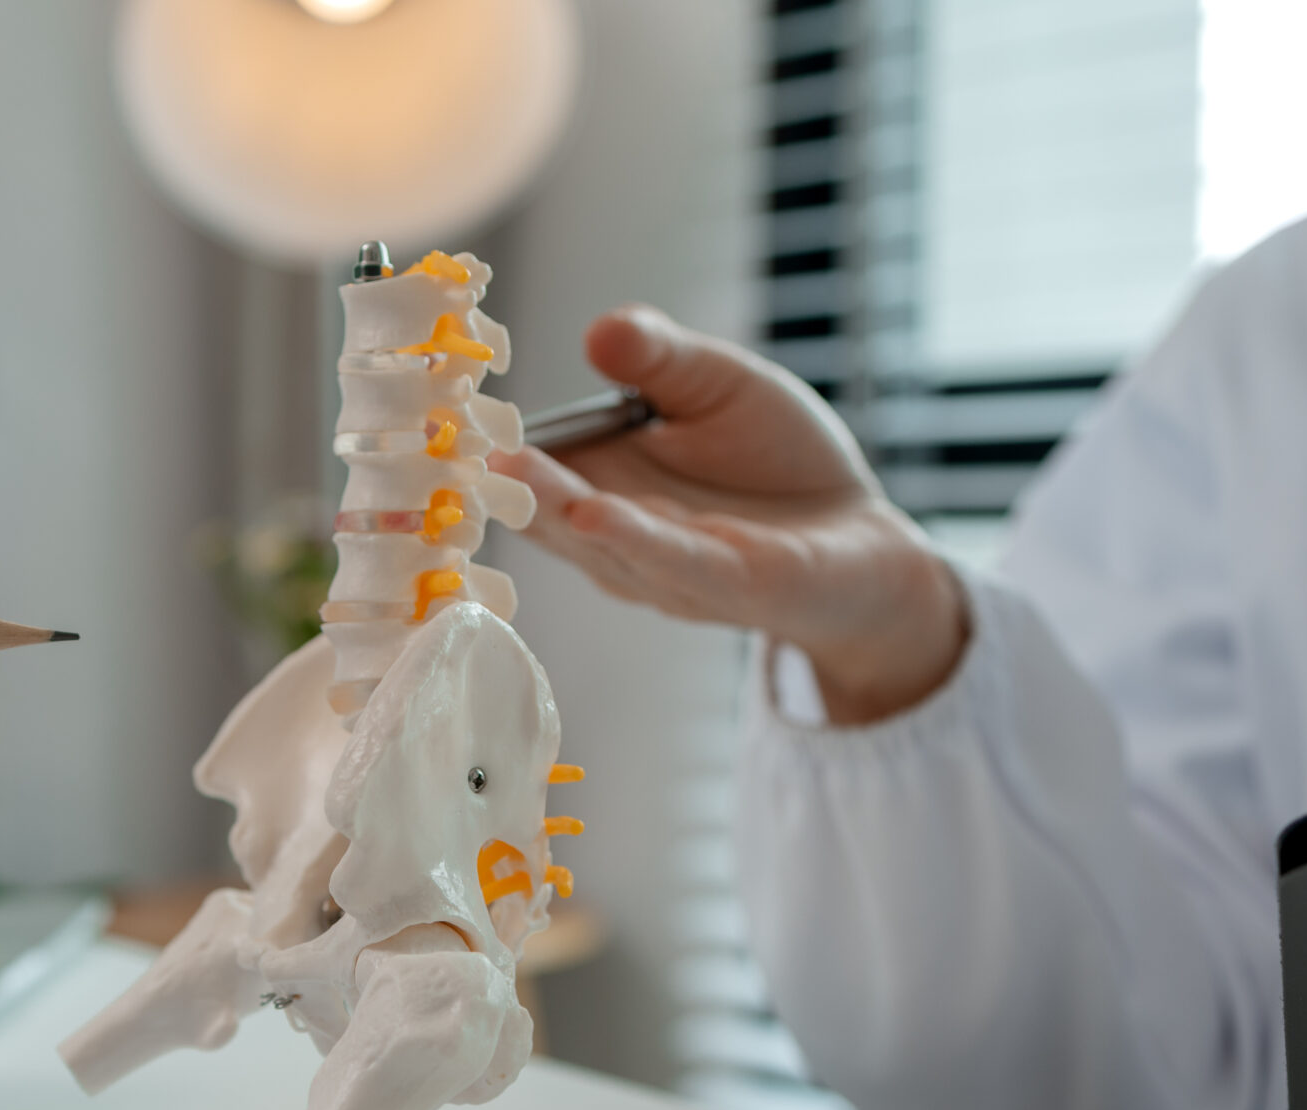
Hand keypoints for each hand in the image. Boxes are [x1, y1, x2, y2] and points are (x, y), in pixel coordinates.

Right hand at [489, 305, 967, 724]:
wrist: (868, 543)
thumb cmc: (781, 465)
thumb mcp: (719, 385)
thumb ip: (661, 360)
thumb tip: (600, 328)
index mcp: (603, 485)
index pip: (529, 466)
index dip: (485, 439)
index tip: (438, 404)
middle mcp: (619, 538)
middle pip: (546, 510)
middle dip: (501, 479)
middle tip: (450, 439)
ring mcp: (669, 570)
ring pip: (598, 539)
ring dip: (552, 506)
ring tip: (507, 469)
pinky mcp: (731, 585)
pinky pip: (673, 563)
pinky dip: (630, 539)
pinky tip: (592, 512)